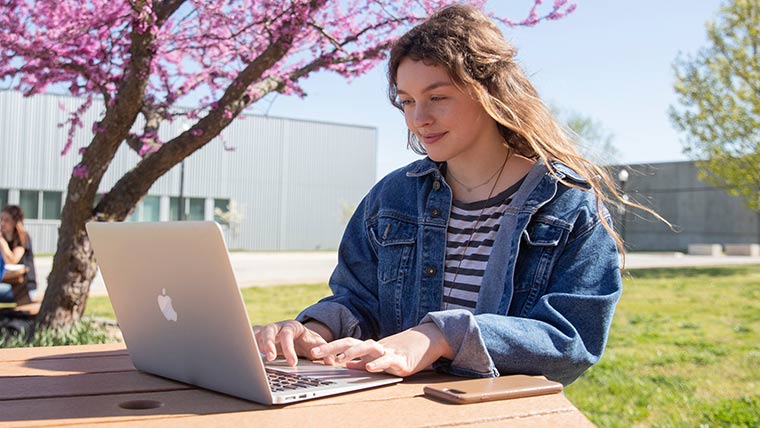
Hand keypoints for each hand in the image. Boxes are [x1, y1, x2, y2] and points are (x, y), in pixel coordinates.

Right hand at [253, 320, 335, 366]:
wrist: (299, 336)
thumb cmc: (307, 341)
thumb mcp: (318, 344)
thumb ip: (325, 351)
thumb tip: (332, 361)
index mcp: (293, 326)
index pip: (288, 335)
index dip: (289, 348)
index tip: (292, 363)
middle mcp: (278, 327)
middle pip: (269, 330)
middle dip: (269, 344)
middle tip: (270, 358)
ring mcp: (267, 331)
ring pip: (258, 334)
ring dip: (257, 345)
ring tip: (258, 359)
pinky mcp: (260, 338)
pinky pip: (251, 339)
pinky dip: (250, 346)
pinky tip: (249, 356)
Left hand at [310, 323, 453, 376]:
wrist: (428, 341)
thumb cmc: (402, 352)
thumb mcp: (379, 358)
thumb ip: (363, 362)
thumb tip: (347, 366)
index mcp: (369, 348)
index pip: (346, 344)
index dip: (330, 347)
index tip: (313, 352)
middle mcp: (376, 346)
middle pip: (351, 342)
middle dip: (332, 347)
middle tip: (316, 352)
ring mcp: (387, 351)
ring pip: (368, 347)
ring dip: (353, 352)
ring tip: (340, 359)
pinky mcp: (400, 360)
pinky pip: (387, 360)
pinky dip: (378, 363)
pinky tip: (369, 367)